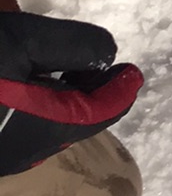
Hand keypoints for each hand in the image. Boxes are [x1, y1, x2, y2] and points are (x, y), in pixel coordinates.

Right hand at [0, 2, 143, 176]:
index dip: (122, 89)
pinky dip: (30, 112)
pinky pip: (15, 134)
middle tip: (95, 65)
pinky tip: (19, 87)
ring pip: (43, 131)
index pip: (102, 112)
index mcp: (46, 129)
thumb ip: (75, 47)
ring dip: (58, 102)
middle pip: (73, 124)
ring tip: (58, 73)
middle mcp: (24, 154)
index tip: (133, 70)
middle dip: (89, 94)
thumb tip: (110, 55)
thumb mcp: (24, 40)